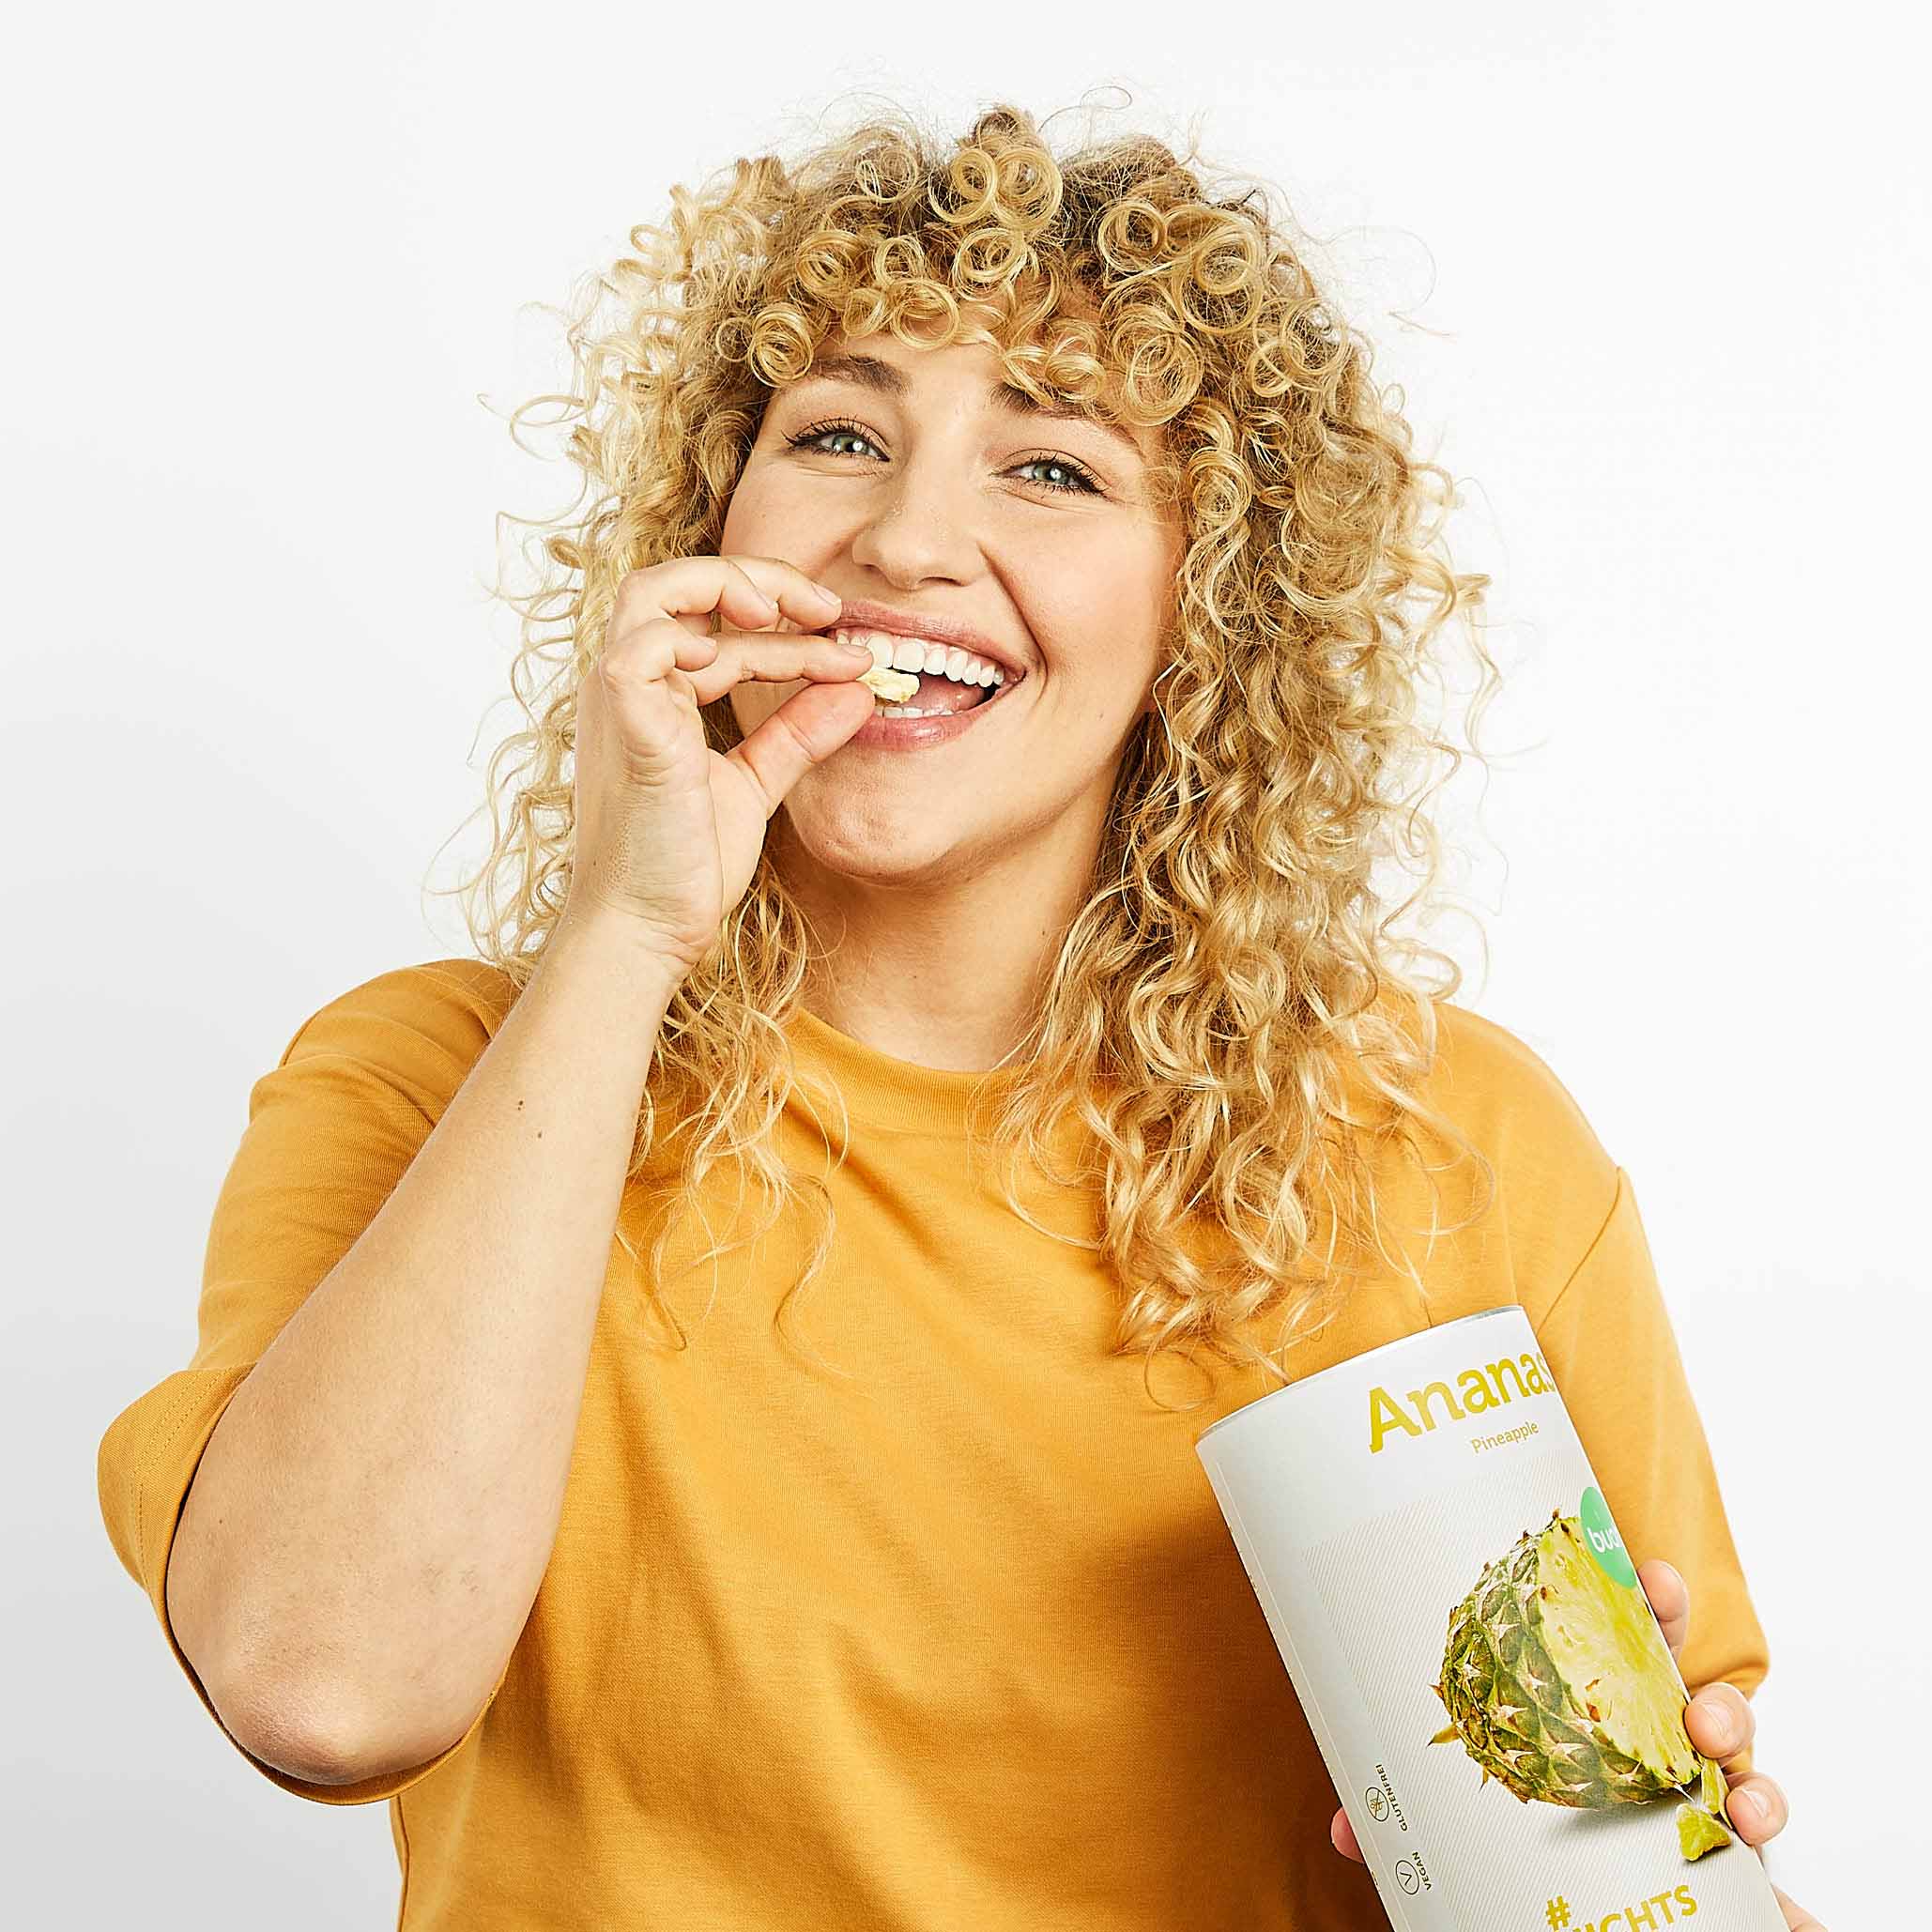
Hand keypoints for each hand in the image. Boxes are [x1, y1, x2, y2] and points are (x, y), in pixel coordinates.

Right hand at [559, 555, 875, 974]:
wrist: (647, 930)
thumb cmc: (686, 866)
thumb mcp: (755, 784)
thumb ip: (797, 735)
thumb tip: (859, 691)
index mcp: (655, 698)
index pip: (719, 633)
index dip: (790, 632)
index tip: (854, 651)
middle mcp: (629, 688)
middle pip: (678, 587)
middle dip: (760, 581)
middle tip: (831, 609)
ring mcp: (618, 702)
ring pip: (650, 594)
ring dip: (724, 585)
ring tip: (789, 612)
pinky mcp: (624, 724)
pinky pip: (639, 644)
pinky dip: (693, 630)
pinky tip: (753, 646)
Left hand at [1328, 1557, 1823, 1930]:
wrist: (1607, 1926)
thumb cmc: (1548, 1857)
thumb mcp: (1474, 1822)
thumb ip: (1419, 1815)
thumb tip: (1343, 1828)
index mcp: (1594, 1708)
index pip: (1610, 1631)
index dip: (1626, 1588)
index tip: (1632, 1562)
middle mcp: (1653, 1734)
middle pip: (1675, 1657)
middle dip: (1673, 1622)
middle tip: (1663, 1607)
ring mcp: (1701, 1784)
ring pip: (1734, 1733)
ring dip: (1729, 1719)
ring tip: (1706, 1730)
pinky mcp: (1739, 1842)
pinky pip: (1765, 1816)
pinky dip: (1767, 1810)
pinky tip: (1749, 1819)